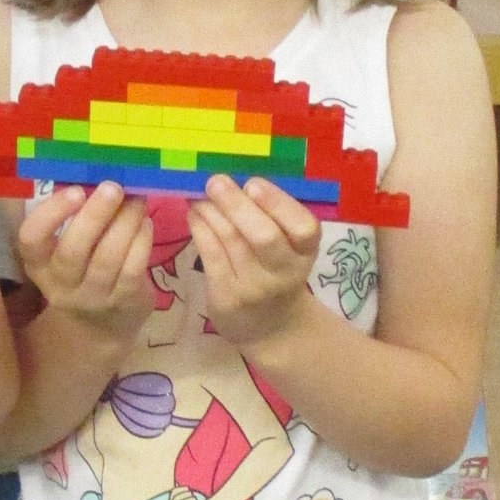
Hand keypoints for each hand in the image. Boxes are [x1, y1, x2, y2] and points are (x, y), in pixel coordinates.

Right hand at [17, 181, 154, 341]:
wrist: (102, 324)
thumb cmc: (82, 266)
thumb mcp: (65, 246)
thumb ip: (73, 214)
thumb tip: (96, 167)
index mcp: (38, 262)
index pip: (30, 239)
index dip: (50, 214)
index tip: (75, 190)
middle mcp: (60, 283)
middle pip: (72, 251)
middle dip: (94, 215)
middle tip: (113, 187)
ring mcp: (92, 296)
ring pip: (107, 259)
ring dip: (124, 223)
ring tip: (137, 199)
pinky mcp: (122, 302)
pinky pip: (132, 270)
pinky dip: (141, 242)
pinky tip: (145, 222)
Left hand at [187, 175, 319, 348]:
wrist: (271, 328)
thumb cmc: (276, 270)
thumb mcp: (288, 247)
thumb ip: (271, 215)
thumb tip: (233, 172)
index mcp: (305, 252)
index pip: (304, 228)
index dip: (279, 204)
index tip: (253, 184)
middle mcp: (284, 272)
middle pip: (264, 237)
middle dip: (236, 205)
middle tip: (215, 181)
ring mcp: (254, 288)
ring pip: (230, 240)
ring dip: (210, 210)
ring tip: (198, 192)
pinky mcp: (226, 297)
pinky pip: (209, 254)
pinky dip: (199, 227)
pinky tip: (193, 212)